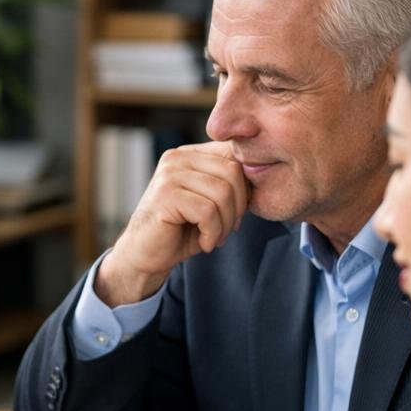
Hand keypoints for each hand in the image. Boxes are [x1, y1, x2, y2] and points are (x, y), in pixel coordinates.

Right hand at [96, 142, 247, 305]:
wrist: (145, 256)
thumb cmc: (181, 230)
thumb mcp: (210, 202)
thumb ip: (229, 184)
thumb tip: (265, 174)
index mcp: (190, 154)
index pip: (235, 155)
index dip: (246, 186)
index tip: (237, 213)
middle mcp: (177, 158)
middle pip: (233, 172)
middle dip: (238, 207)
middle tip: (228, 229)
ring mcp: (168, 175)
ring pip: (222, 192)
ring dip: (226, 223)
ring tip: (215, 237)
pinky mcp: (164, 196)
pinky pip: (207, 210)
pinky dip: (212, 232)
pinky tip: (204, 242)